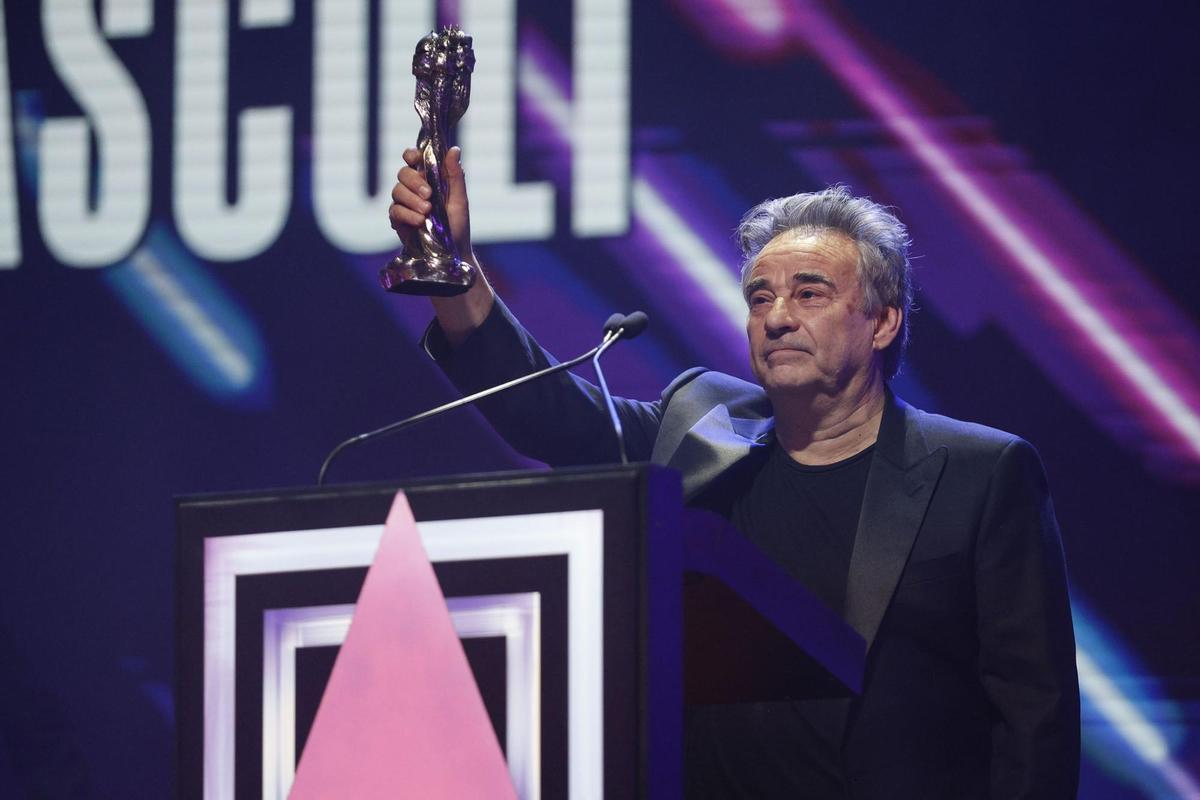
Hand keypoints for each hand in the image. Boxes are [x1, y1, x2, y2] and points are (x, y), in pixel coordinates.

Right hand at [389, 145, 472, 259]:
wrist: (452, 250)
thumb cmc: (457, 223)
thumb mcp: (460, 198)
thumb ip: (455, 175)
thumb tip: (454, 149)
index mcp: (428, 178)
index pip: (412, 159)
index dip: (410, 155)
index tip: (415, 159)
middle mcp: (413, 188)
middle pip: (402, 173)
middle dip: (414, 182)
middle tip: (429, 194)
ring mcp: (404, 203)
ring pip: (397, 191)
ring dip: (412, 200)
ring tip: (427, 211)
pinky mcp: (398, 219)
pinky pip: (395, 210)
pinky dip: (407, 215)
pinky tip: (419, 221)